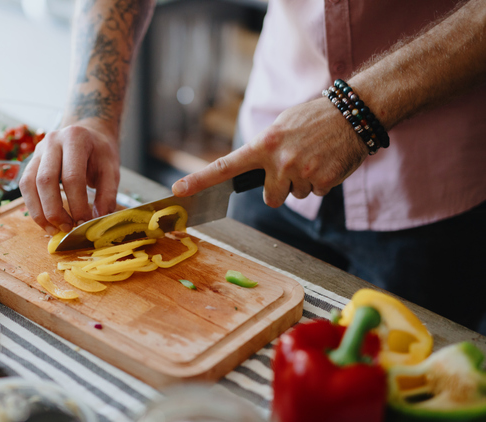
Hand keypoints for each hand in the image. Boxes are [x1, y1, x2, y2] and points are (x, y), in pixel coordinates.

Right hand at [19, 118, 120, 234]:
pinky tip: (46, 221)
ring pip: (29, 184)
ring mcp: (38, 151)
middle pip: (45, 180)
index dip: (77, 204)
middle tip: (67, 229)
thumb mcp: (111, 170)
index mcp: (75, 138)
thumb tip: (97, 221)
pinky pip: (25, 186)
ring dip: (39, 212)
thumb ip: (107, 195)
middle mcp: (52, 141)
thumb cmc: (99, 152)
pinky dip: (33, 206)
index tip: (84, 223)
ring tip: (53, 230)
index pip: (72, 176)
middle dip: (54, 210)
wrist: (88, 133)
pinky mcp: (30, 162)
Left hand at [171, 98, 368, 206]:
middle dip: (280, 189)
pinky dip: (322, 181)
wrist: (354, 112)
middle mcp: (279, 161)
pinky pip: (316, 193)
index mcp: (263, 144)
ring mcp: (301, 172)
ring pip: (294, 195)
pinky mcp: (323, 181)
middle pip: (271, 197)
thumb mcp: (282, 126)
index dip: (200, 180)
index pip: (225, 167)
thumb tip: (254, 170)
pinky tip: (328, 161)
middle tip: (294, 166)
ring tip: (315, 157)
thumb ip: (265, 148)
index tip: (178, 190)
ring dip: (304, 181)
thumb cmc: (315, 118)